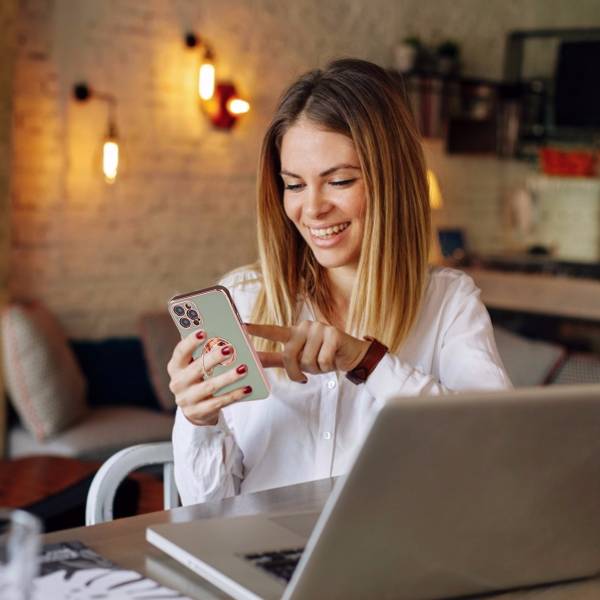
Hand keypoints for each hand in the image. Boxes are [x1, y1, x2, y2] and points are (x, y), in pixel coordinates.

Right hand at [167, 331, 251, 425]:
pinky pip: (219, 402)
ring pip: (209, 387)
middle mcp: (177, 383)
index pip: (181, 352)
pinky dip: (234, 395)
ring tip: (243, 368)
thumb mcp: (197, 365)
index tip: (203, 331)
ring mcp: (186, 400)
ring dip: (228, 377)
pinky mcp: (197, 413)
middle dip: (214, 358)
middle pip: (197, 368)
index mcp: (175, 366)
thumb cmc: (200, 378)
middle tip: (230, 349)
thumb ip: (205, 352)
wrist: (195, 409)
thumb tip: (227, 335)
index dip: (191, 341)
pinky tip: (247, 388)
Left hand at [245, 321, 369, 382]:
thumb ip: (276, 359)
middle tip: (304, 375)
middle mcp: (304, 327)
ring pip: (307, 360)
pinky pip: (323, 360)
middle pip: (289, 355)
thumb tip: (255, 360)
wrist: (351, 356)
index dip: (257, 330)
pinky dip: (328, 366)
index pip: (273, 331)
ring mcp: (319, 328)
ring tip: (323, 362)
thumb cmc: (322, 357)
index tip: (241, 326)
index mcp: (294, 333)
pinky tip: (333, 360)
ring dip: (316, 369)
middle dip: (296, 371)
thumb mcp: (298, 359)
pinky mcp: (333, 334)